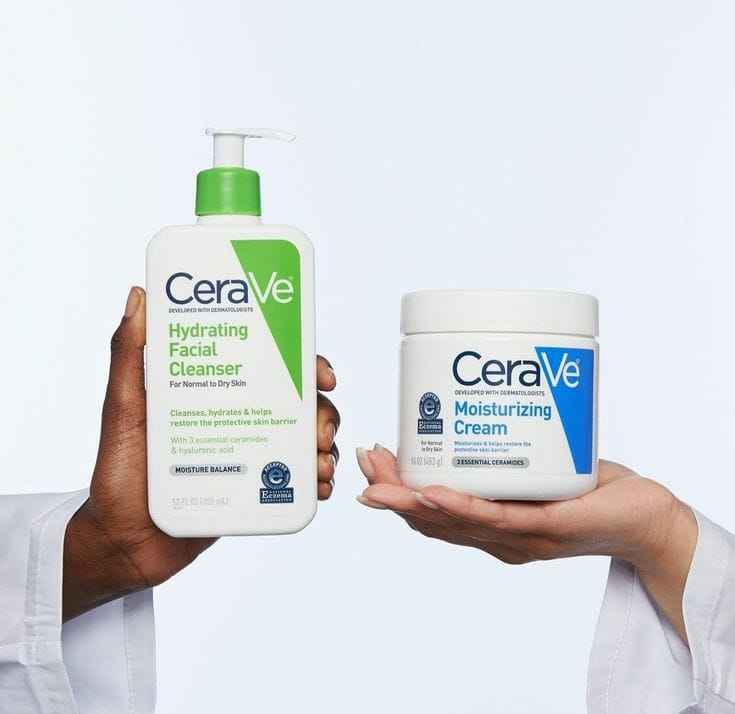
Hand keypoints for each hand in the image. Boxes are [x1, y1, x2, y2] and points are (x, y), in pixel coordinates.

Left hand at [63, 286, 339, 620]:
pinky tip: (318, 487)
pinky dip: (316, 482)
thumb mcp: (122, 408)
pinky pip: (296, 483)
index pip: (271, 366)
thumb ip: (128, 355)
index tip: (322, 374)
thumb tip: (139, 296)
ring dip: (324, 448)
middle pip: (300, 404)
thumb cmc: (118, 471)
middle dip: (323, 413)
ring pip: (305, 442)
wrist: (123, 541)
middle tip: (318, 431)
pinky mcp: (255, 492)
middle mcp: (240, 418)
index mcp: (218, 392)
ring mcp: (250, 456)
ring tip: (319, 464)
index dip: (306, 364)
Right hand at [356, 445, 697, 642]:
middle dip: (391, 492)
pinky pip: (496, 518)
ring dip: (410, 500)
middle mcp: (498, 539)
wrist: (648, 520)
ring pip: (453, 522)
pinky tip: (432, 492)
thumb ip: (505, 456)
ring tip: (380, 479)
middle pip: (431, 521)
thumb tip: (474, 416)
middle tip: (364, 461)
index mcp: (490, 527)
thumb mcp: (535, 472)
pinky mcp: (546, 528)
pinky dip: (459, 506)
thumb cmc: (591, 494)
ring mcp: (520, 538)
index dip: (396, 493)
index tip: (373, 461)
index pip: (432, 516)